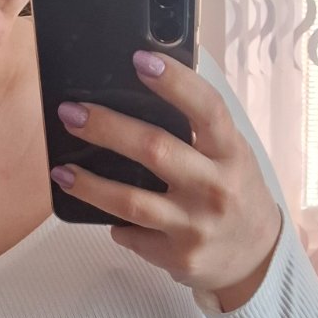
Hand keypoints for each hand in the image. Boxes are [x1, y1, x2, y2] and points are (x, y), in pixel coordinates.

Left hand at [50, 49, 283, 312]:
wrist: (256, 257)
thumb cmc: (235, 194)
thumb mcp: (230, 156)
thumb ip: (199, 131)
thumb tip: (143, 90)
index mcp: (231, 153)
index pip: (206, 109)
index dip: (175, 82)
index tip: (141, 59)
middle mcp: (215, 188)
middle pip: (154, 150)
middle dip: (106, 128)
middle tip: (71, 113)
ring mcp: (196, 226)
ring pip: (131, 202)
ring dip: (89, 185)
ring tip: (61, 171)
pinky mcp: (178, 257)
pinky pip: (132, 235)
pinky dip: (115, 223)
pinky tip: (105, 213)